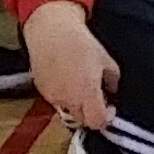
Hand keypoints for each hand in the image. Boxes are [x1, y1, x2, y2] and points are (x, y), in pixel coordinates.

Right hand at [27, 8, 120, 129]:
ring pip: (68, 111)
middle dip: (92, 113)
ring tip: (80, 85)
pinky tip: (67, 79)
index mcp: (86, 94)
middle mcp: (68, 99)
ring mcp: (52, 96)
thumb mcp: (106, 60)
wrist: (51, 31)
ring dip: (77, 105)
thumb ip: (112, 81)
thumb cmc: (81, 43)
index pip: (97, 122)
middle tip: (98, 97)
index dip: (106, 118)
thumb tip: (111, 92)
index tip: (111, 108)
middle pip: (83, 120)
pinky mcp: (41, 90)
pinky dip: (64, 96)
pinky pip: (56, 100)